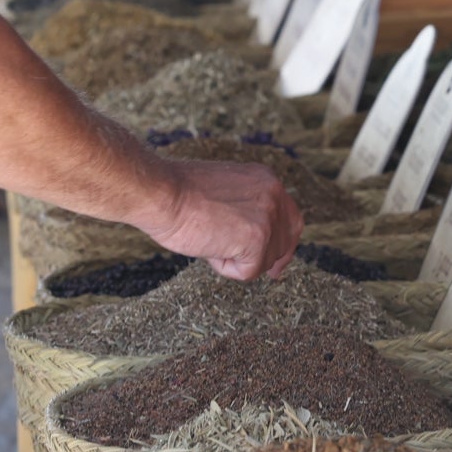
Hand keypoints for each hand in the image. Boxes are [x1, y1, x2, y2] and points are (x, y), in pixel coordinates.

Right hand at [144, 159, 302, 281]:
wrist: (161, 193)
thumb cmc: (177, 194)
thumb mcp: (223, 194)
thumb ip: (244, 209)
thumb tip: (252, 239)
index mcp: (266, 180)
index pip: (290, 219)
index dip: (282, 244)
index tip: (274, 265)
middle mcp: (275, 194)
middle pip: (285, 243)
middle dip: (264, 259)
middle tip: (241, 264)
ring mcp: (269, 217)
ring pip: (265, 260)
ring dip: (235, 259)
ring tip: (209, 237)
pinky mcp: (258, 239)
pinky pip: (248, 272)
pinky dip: (225, 268)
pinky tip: (209, 247)